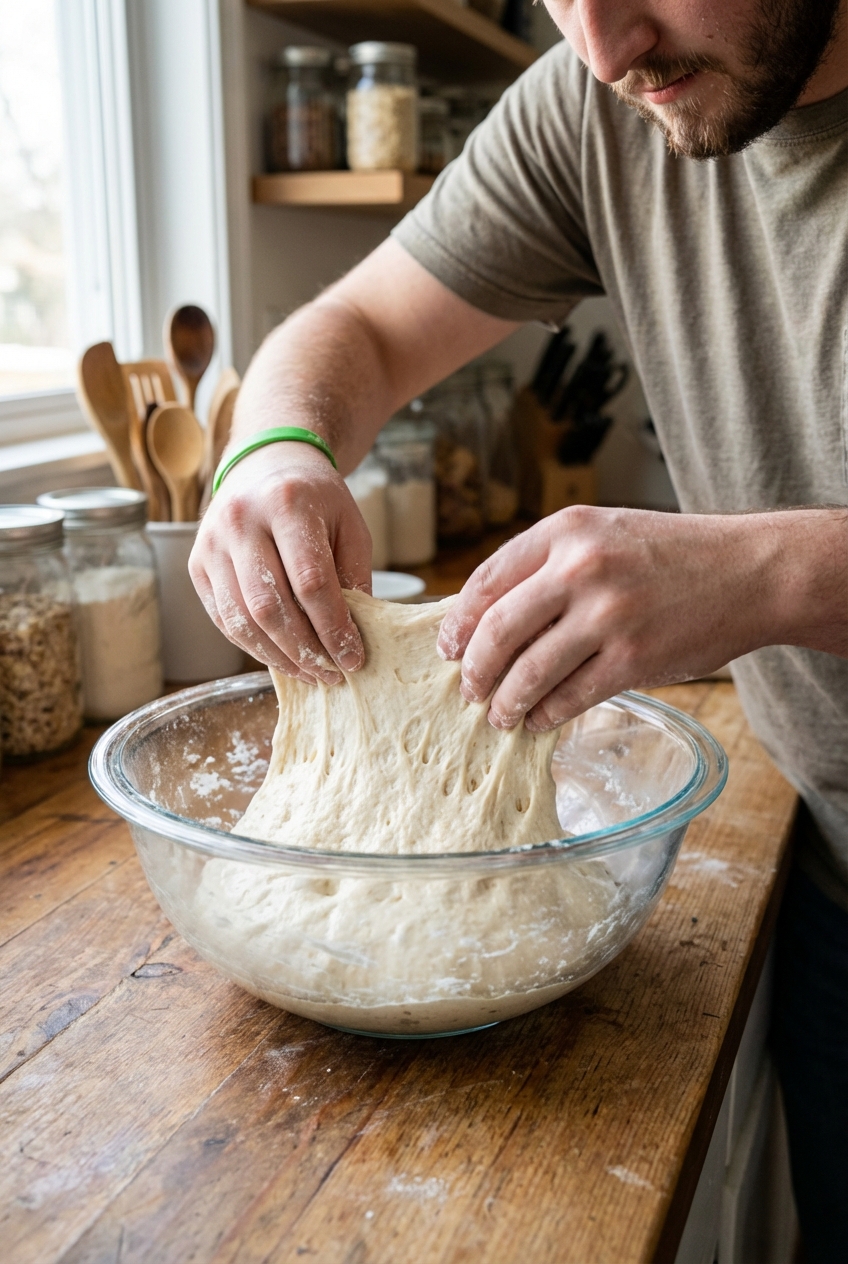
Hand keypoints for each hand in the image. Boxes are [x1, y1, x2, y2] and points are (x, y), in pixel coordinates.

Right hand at [189, 442, 371, 683]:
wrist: (264, 465)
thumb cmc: (316, 500)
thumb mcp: (349, 525)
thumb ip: (354, 576)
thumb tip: (353, 638)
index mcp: (287, 503)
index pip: (310, 581)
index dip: (333, 627)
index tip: (353, 658)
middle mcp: (240, 521)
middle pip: (270, 607)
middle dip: (304, 651)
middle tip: (332, 674)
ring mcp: (211, 544)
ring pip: (241, 620)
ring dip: (278, 657)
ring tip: (310, 673)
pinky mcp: (196, 565)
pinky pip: (224, 619)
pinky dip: (254, 646)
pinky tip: (282, 658)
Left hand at [437, 506, 785, 730]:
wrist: (748, 571)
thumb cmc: (667, 555)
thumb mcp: (601, 534)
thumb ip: (546, 566)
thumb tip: (484, 620)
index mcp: (566, 529)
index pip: (486, 581)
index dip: (458, 622)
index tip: (448, 647)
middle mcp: (581, 567)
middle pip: (497, 630)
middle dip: (473, 669)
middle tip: (468, 689)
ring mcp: (609, 615)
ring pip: (528, 672)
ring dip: (505, 702)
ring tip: (498, 714)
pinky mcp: (633, 659)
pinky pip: (570, 697)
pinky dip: (545, 715)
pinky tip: (538, 720)